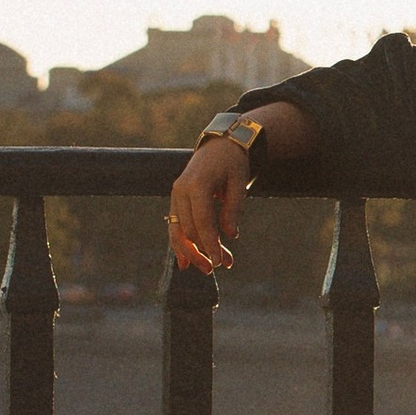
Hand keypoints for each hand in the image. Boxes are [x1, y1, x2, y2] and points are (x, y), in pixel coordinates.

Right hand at [168, 136, 249, 274]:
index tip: (220, 263)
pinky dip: (180, 244)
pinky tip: (186, 262)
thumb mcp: (239, 183)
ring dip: (191, 252)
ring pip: (178, 231)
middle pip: (189, 230)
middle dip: (204, 251)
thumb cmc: (233, 163)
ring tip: (206, 269)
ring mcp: (176, 195)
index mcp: (197, 184)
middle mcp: (181, 190)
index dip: (211, 244)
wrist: (220, 146)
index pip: (202, 222)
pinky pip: (175, 226)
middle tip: (222, 266)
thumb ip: (233, 209)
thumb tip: (230, 235)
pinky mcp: (177, 200)